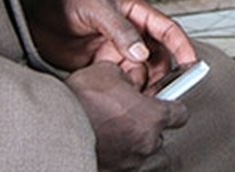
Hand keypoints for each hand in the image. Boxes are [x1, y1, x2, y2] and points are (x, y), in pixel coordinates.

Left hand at [24, 0, 195, 87]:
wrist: (33, 10)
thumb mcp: (94, 7)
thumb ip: (119, 29)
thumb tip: (141, 53)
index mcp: (133, 11)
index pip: (165, 28)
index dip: (181, 45)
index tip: (191, 65)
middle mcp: (129, 32)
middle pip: (159, 55)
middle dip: (163, 74)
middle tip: (157, 91)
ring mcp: (115, 49)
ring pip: (142, 71)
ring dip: (143, 84)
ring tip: (136, 95)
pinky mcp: (100, 64)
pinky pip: (121, 80)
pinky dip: (126, 89)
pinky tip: (120, 95)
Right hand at [66, 61, 188, 171]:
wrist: (54, 127)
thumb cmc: (81, 101)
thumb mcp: (108, 71)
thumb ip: (128, 76)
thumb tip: (130, 79)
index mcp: (152, 116)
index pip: (180, 113)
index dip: (174, 102)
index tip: (169, 98)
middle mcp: (145, 143)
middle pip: (159, 132)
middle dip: (147, 121)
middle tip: (130, 108)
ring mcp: (129, 162)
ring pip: (140, 147)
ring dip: (131, 136)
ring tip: (111, 122)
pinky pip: (122, 159)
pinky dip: (117, 149)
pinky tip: (102, 135)